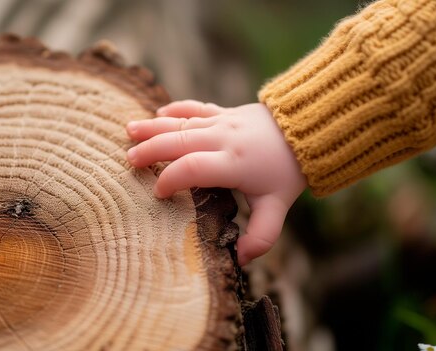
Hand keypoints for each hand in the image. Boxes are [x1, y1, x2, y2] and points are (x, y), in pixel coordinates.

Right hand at [126, 100, 306, 264]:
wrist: (306, 130)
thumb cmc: (287, 171)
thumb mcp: (277, 208)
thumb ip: (260, 236)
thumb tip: (240, 261)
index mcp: (233, 163)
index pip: (193, 167)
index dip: (171, 179)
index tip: (158, 193)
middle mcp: (223, 139)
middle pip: (178, 140)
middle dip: (151, 150)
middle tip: (129, 161)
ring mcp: (222, 122)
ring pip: (181, 122)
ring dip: (153, 127)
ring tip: (128, 132)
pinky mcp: (223, 113)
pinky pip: (195, 107)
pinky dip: (175, 108)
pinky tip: (157, 113)